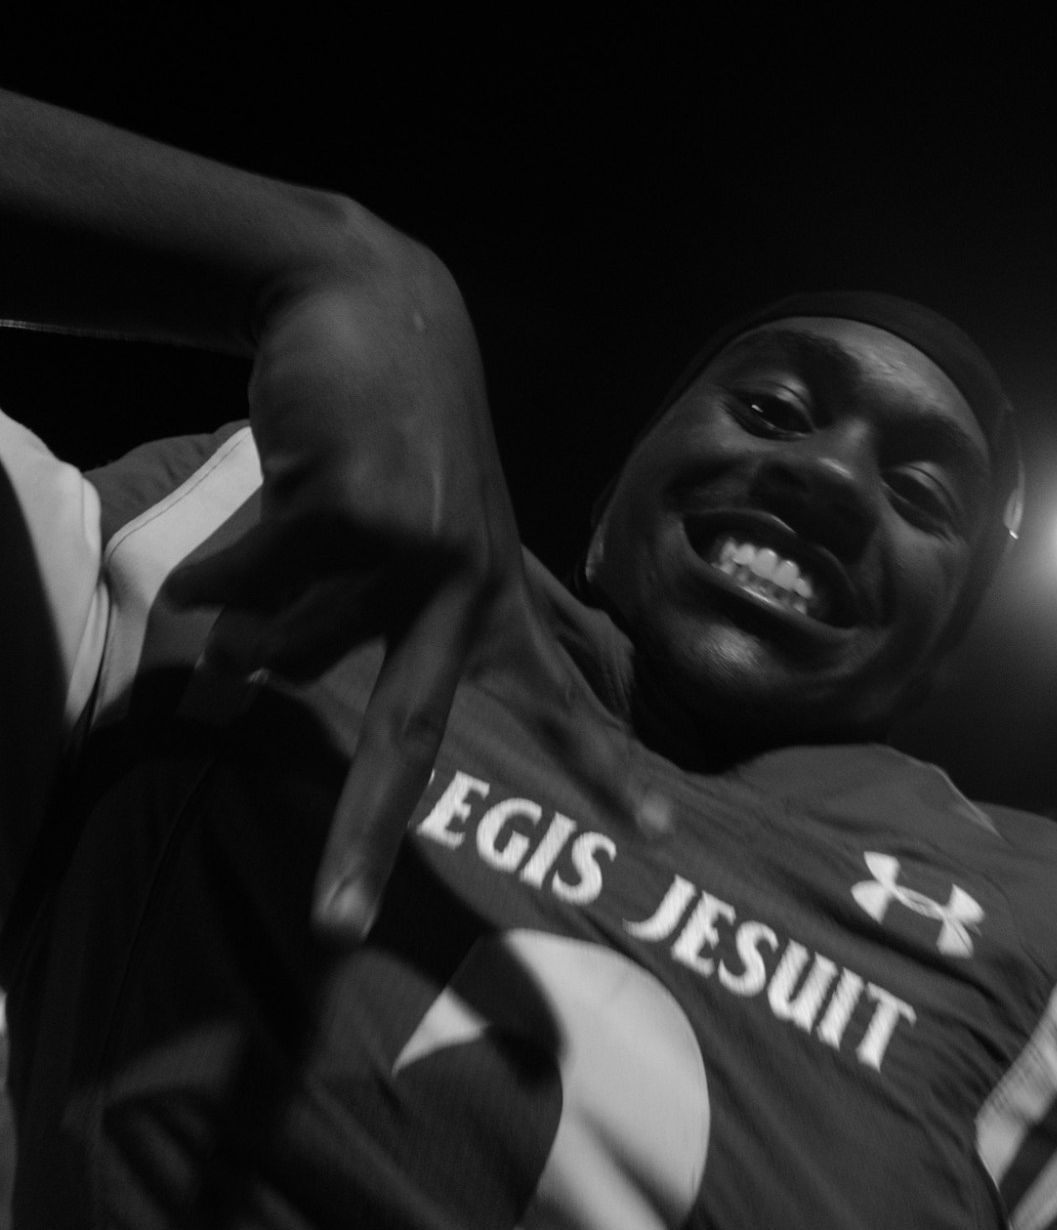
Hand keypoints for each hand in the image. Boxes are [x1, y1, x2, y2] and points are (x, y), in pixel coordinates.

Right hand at [166, 227, 629, 942]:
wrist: (371, 303)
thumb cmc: (388, 440)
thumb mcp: (396, 538)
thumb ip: (342, 620)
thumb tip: (243, 679)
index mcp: (496, 599)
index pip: (563, 700)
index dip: (609, 769)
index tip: (664, 833)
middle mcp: (470, 583)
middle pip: (413, 730)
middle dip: (363, 832)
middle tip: (331, 926)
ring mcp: (418, 546)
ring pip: (287, 641)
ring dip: (251, 611)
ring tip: (281, 533)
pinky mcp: (356, 506)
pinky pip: (245, 581)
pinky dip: (219, 566)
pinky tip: (257, 503)